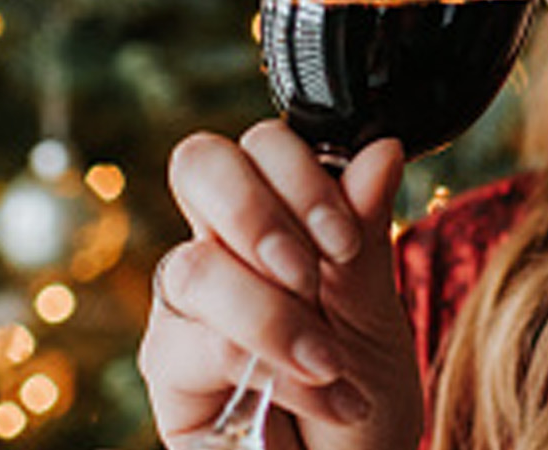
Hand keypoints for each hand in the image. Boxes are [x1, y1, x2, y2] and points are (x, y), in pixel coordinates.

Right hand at [139, 123, 421, 449]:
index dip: (298, 172)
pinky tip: (317, 393)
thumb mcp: (377, 315)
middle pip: (198, 164)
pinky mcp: (167, 370)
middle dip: (261, 211)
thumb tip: (381, 147)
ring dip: (276, 315)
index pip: (258, 146)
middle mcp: (222, 250)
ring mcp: (187, 308)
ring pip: (196, 264)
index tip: (345, 240)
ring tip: (331, 363)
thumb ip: (367, 233)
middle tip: (315, 273)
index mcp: (277, 220)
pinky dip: (268, 366)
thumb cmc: (361, 402)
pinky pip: (196, 342)